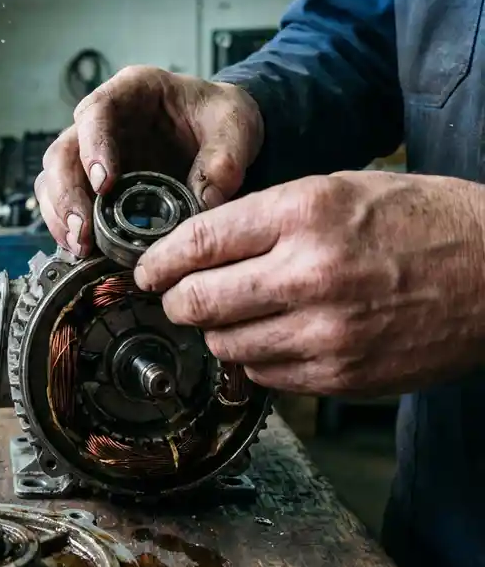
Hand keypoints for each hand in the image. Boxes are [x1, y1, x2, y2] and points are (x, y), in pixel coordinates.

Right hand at [35, 67, 262, 255]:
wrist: (221, 136)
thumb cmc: (221, 120)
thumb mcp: (236, 128)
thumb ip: (225, 160)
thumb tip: (205, 201)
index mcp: (132, 91)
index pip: (96, 112)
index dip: (93, 148)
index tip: (104, 183)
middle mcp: (101, 121)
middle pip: (63, 151)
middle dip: (67, 193)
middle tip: (83, 229)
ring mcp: (91, 153)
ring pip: (54, 179)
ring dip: (60, 214)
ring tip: (80, 246)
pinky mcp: (91, 184)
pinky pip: (64, 203)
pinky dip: (67, 227)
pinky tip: (82, 249)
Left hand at [135, 171, 484, 395]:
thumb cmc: (421, 220)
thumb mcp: (339, 189)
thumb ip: (264, 217)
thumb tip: (197, 246)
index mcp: (304, 213)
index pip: (197, 243)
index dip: (157, 260)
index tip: (146, 269)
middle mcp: (309, 274)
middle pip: (197, 302)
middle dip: (175, 300)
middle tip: (176, 295)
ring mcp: (327, 333)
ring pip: (224, 345)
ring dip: (216, 331)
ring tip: (234, 314)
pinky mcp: (342, 377)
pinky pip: (264, 376)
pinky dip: (255, 358)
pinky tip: (273, 336)